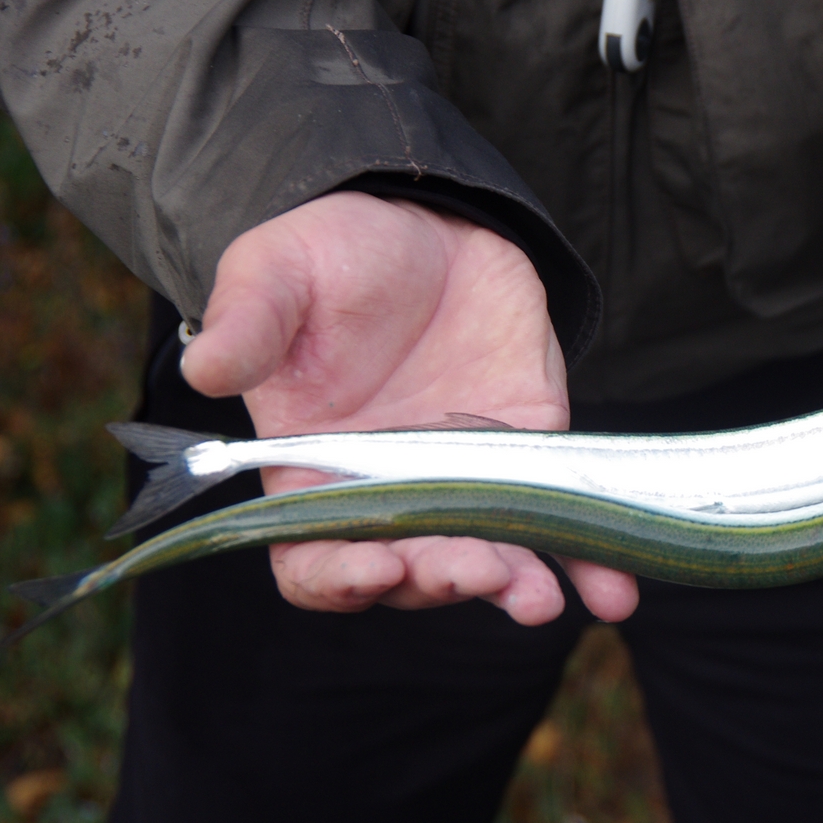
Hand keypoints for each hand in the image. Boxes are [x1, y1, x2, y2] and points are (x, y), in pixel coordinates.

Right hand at [179, 192, 638, 624]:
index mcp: (313, 478)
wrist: (425, 223)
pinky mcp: (530, 460)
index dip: (340, 579)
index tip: (374, 568)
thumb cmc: (332, 254)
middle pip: (412, 574)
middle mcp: (391, 500)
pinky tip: (614, 593)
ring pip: (490, 563)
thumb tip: (208, 367)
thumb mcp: (277, 270)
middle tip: (476, 570)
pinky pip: (561, 525)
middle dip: (444, 580)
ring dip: (516, 587)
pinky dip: (591, 566)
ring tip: (539, 599)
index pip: (315, 563)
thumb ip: (248, 322)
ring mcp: (466, 487)